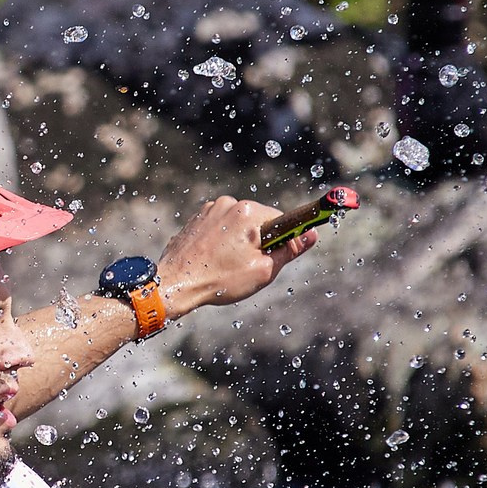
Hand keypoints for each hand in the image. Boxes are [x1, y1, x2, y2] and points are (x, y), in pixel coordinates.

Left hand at [156, 194, 316, 319]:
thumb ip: (290, 250)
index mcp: (249, 212)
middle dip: (259, 242)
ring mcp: (210, 209)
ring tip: (227, 266)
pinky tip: (214, 260)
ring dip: (240, 242)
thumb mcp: (264, 270)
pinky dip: (223, 241)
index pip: (281, 220)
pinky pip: (221, 227)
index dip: (284, 239)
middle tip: (248, 267)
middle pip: (259, 221)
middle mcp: (229, 203)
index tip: (280, 253)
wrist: (175, 284)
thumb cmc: (220, 280)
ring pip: (239, 225)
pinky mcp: (197, 217)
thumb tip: (311, 235)